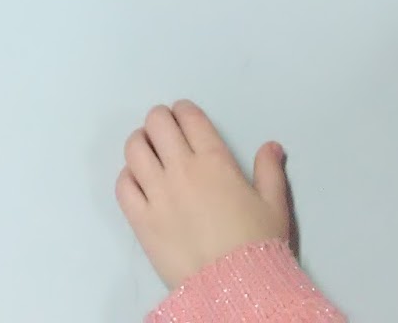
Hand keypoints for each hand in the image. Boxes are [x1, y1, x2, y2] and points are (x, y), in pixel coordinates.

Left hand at [116, 100, 293, 290]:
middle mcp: (182, 170)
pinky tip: (137, 181)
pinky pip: (122, 185)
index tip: (182, 115)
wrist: (235, 287)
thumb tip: (272, 146)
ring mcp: (157, 194)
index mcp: (215, 161)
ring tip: (147, 150)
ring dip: (140, 143)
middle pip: (156, 124)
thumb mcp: (274, 205)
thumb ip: (270, 170)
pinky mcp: (141, 220)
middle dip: (159, 120)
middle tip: (164, 130)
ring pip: (134, 149)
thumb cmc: (257, 244)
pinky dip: (127, 176)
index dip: (183, 110)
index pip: (189, 117)